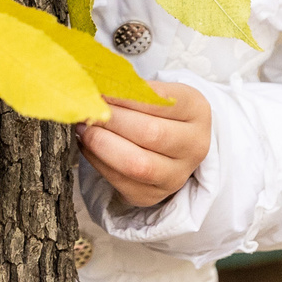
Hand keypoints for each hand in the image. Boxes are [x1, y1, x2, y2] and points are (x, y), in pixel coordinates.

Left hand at [78, 84, 210, 210]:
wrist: (170, 145)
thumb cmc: (158, 112)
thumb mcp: (155, 93)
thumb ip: (130, 89)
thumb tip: (93, 87)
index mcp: (197, 110)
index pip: (161, 100)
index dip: (126, 96)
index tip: (101, 89)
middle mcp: (194, 145)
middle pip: (150, 133)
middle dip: (112, 120)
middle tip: (88, 108)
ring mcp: (177, 175)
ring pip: (137, 164)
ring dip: (102, 144)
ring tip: (84, 127)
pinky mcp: (153, 195)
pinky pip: (121, 182)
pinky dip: (98, 162)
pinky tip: (88, 145)